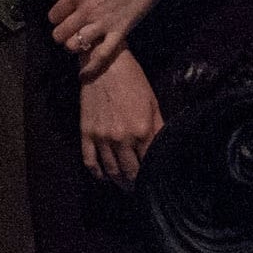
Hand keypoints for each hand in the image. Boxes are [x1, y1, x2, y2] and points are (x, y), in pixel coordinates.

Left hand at [42, 0, 183, 82]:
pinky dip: (91, 67)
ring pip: (75, 45)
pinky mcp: (120, 31)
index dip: (56, 18)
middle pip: (60, 33)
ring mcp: (103, 22)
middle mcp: (86, 10)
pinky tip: (84, 73)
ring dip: (73, 47)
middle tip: (68, 32)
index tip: (62, 17)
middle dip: (61, 34)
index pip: (53, 15)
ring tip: (77, 44)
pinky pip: (102, 55)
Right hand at [79, 51, 163, 185]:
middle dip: (135, 184)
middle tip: (140, 188)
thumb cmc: (133, 81)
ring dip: (118, 181)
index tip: (155, 181)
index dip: (152, 175)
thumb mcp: (153, 103)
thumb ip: (159, 128)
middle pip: (129, 172)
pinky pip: (89, 161)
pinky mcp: (86, 133)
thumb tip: (166, 148)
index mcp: (142, 131)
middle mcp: (121, 138)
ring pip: (110, 170)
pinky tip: (103, 177)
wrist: (105, 64)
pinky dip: (97, 173)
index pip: (149, 164)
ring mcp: (102, 137)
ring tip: (125, 185)